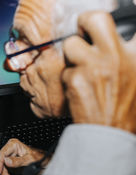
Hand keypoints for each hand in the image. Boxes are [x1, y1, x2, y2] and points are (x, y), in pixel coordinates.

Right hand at [0, 138, 44, 174]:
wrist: (46, 163)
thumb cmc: (41, 158)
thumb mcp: (31, 159)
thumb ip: (18, 161)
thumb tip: (7, 161)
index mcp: (13, 145)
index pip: (2, 154)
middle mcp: (9, 151)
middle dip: (2, 172)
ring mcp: (8, 158)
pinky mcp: (9, 166)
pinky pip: (2, 172)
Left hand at [62, 11, 135, 133]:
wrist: (110, 134)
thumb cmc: (126, 110)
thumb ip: (132, 56)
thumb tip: (128, 42)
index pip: (133, 25)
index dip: (124, 21)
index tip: (118, 27)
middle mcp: (117, 56)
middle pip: (96, 19)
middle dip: (85, 22)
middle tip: (84, 31)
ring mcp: (94, 66)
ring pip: (71, 44)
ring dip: (72, 55)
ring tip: (80, 67)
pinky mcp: (75, 79)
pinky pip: (65, 69)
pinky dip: (68, 77)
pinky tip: (78, 88)